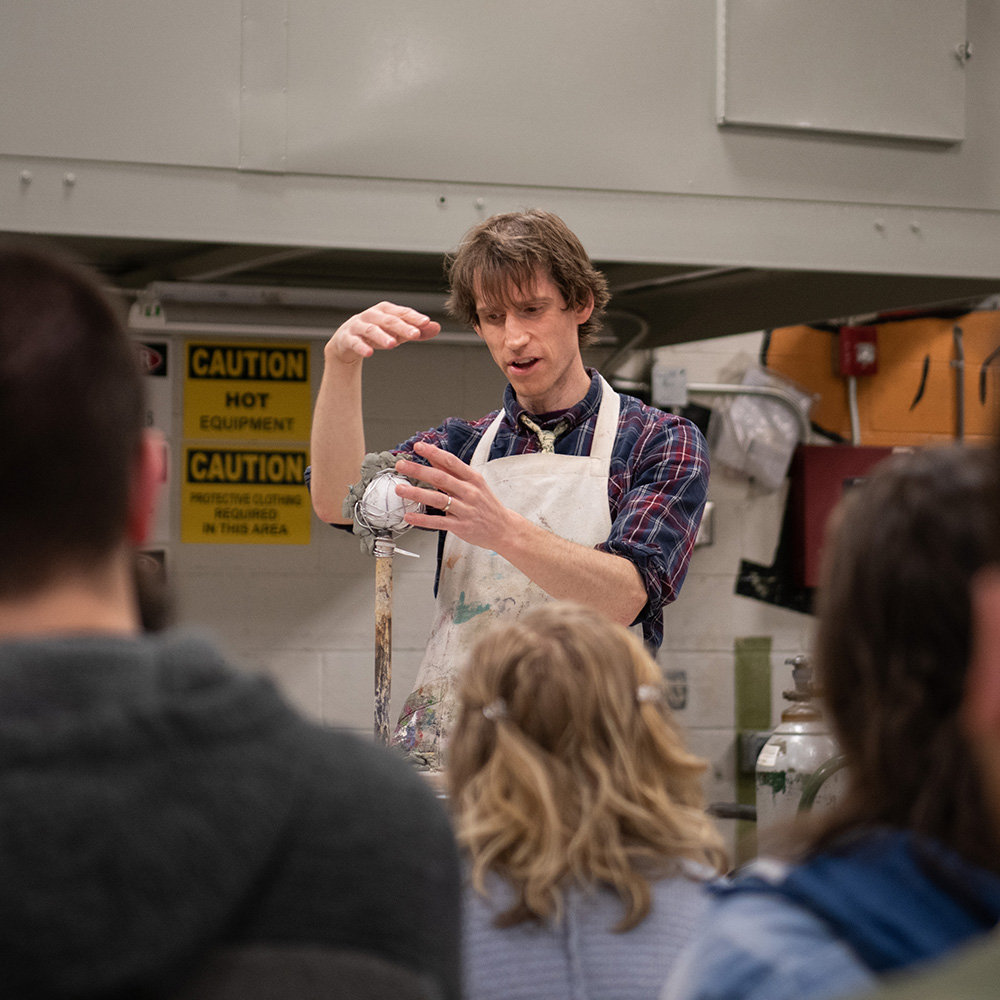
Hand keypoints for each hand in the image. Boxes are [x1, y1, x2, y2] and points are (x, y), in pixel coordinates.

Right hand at [326, 302, 440, 363]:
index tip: (426, 323)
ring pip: (371, 329)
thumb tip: (436, 327)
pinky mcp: (347, 338)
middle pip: (389, 320)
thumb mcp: (398, 333)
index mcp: (386, 311)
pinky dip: (362, 347)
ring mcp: (358, 325)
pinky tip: (369, 353)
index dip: (414, 317)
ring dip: (382, 336)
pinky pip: (354, 342)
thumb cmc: (376, 334)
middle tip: (415, 334)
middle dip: (402, 327)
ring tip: (393, 344)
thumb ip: (417, 331)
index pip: (402, 313)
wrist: (347, 343)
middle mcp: (372, 315)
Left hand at [393, 441, 513, 551]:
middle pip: (441, 478)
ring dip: (417, 493)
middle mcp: (469, 492)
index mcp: (473, 478)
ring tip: (400, 489)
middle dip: (419, 470)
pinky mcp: (460, 526)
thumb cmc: (486, 504)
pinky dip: (422, 519)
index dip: (433, 453)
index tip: (418, 446)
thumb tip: (434, 458)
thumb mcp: (474, 483)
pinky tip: (409, 516)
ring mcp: (465, 510)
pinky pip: (438, 522)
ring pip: (438, 499)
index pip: (450, 462)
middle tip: (401, 465)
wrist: (503, 528)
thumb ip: (453, 472)